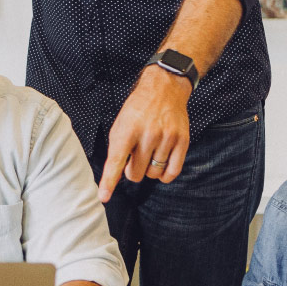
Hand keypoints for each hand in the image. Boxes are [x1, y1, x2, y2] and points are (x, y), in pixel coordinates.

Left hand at [97, 66, 190, 202]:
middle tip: (134, 156)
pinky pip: (172, 172)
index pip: (116, 161)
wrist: (164, 89)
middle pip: (135, 173)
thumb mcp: (120, 124)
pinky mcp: (182, 141)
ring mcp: (167, 138)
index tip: (104, 197)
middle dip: (132, 170)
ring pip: (153, 174)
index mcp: (127, 129)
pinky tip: (161, 164)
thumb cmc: (138, 109)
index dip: (109, 181)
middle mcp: (148, 134)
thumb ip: (117, 149)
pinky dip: (164, 175)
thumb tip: (115, 176)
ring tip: (148, 154)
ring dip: (149, 170)